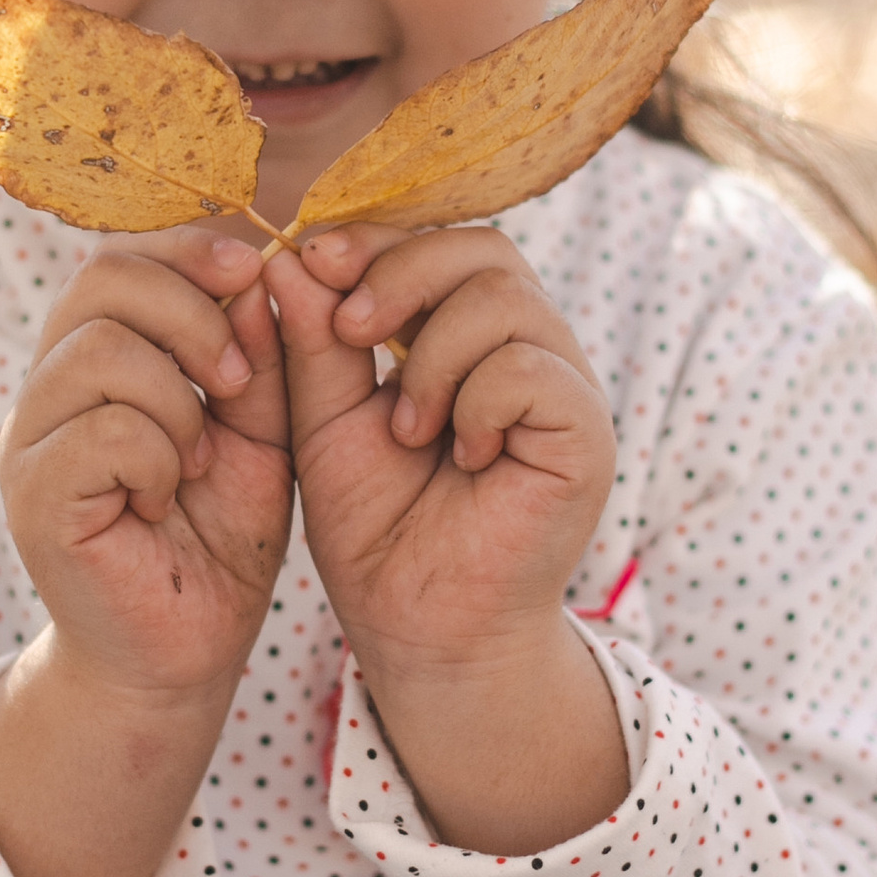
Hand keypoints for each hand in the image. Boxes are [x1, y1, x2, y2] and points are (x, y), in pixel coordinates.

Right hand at [0, 229, 290, 876]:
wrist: (182, 659)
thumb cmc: (217, 544)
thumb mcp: (260, 435)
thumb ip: (261, 357)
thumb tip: (264, 269)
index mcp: (94, 362)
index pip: (118, 258)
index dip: (187, 249)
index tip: (256, 272)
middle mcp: (47, 391)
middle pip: (101, 281)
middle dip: (193, 314)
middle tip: (239, 382)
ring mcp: (30, 443)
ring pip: (100, 351)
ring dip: (178, 399)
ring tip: (200, 459)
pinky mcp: (35, 497)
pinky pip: (104, 431)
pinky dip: (159, 457)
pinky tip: (167, 499)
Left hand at [268, 228, 626, 853]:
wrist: (421, 635)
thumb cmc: (379, 536)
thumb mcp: (327, 425)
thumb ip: (312, 345)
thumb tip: (290, 255)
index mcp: (466, 342)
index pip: (438, 246)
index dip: (377, 242)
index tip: (312, 260)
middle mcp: (526, 352)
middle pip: (482, 249)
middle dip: (403, 273)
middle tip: (350, 330)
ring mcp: (563, 390)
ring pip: (505, 299)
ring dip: (434, 355)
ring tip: (407, 428)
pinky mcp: (586, 433)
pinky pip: (533, 367)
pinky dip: (478, 400)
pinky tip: (462, 456)